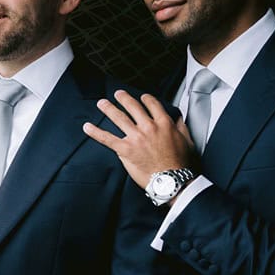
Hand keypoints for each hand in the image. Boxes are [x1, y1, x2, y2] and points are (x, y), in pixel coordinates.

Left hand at [81, 90, 197, 189]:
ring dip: (108, 108)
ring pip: (119, 118)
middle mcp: (148, 127)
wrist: (171, 180)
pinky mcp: (125, 149)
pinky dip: (95, 132)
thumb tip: (177, 119)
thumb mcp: (187, 141)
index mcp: (164, 124)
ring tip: (102, 103)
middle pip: (133, 107)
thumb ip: (181, 127)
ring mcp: (136, 137)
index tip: (142, 97)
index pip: (152, 105)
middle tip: (117, 94)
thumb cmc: (180, 164)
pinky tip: (87, 127)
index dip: (146, 99)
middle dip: (123, 98)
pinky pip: (107, 138)